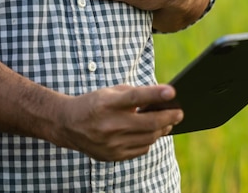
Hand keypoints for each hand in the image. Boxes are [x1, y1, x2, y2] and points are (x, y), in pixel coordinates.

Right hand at [53, 85, 182, 161]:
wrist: (67, 124)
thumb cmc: (96, 103)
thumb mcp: (112, 92)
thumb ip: (136, 94)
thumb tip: (164, 98)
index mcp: (107, 104)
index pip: (134, 98)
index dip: (154, 95)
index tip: (173, 92)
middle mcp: (108, 125)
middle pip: (148, 123)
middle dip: (169, 117)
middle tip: (180, 113)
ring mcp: (110, 143)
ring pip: (148, 138)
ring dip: (162, 129)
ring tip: (168, 122)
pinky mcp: (112, 156)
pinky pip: (141, 149)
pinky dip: (150, 140)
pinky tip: (152, 133)